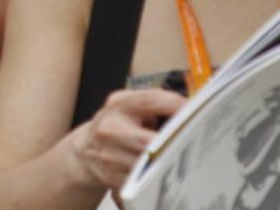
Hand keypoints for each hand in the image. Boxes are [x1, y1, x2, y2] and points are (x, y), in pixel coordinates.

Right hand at [67, 89, 186, 192]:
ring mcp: (110, 156)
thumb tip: (186, 108)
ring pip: (148, 164)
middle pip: (150, 141)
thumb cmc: (113, 124)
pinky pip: (141, 180)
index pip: (151, 100)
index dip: (175, 105)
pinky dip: (155, 176)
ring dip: (168, 161)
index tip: (194, 110)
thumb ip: (151, 101)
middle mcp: (111, 130)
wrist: (84, 152)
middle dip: (173, 142)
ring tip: (184, 156)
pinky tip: (166, 171)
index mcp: (119, 105)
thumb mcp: (126, 104)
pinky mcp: (112, 178)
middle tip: (195, 140)